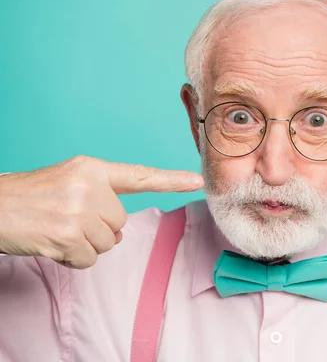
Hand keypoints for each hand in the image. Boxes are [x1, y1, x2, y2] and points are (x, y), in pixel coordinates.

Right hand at [0, 156, 203, 268]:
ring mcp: (79, 211)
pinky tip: (53, 242)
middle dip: (98, 228)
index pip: (139, 175)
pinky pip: (90, 258)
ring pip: (108, 242)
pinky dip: (74, 258)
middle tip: (67, 219)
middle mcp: (89, 186)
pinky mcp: (69, 235)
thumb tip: (119, 234)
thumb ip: (101, 199)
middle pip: (120, 221)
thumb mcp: (68, 182)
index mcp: (91, 168)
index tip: (197, 181)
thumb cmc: (30, 197)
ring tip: (58, 229)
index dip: (170, 179)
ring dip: (86, 244)